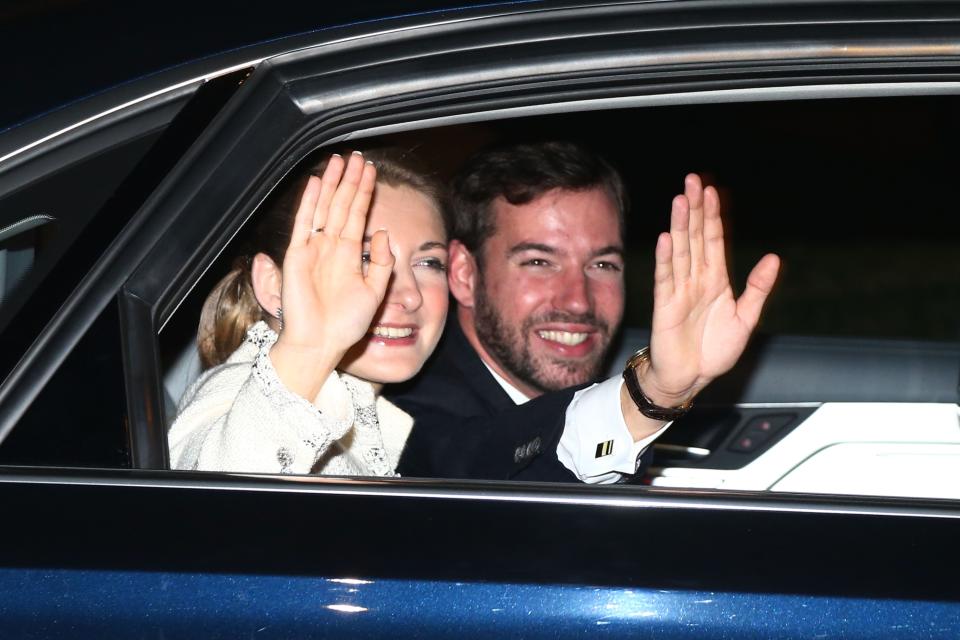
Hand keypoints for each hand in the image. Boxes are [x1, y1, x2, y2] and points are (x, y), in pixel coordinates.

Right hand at [270, 152, 393, 398]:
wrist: (321, 342)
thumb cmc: (347, 323)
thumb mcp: (375, 291)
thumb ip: (382, 263)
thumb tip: (385, 233)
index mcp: (350, 254)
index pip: (359, 215)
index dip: (365, 193)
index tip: (372, 172)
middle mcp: (332, 247)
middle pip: (342, 205)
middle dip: (350, 181)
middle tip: (358, 157)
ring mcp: (314, 249)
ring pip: (325, 208)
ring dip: (332, 184)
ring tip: (339, 160)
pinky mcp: (297, 256)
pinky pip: (304, 223)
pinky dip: (310, 203)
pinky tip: (317, 183)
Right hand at [641, 173, 779, 406]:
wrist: (690, 379)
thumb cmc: (714, 351)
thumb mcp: (746, 319)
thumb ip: (758, 289)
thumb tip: (773, 258)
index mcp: (716, 281)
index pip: (713, 241)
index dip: (712, 216)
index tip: (711, 190)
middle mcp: (696, 280)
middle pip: (695, 237)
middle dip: (694, 209)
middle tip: (692, 180)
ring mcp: (679, 291)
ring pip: (681, 251)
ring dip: (680, 225)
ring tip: (680, 200)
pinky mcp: (666, 306)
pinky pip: (666, 278)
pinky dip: (667, 259)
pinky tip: (667, 239)